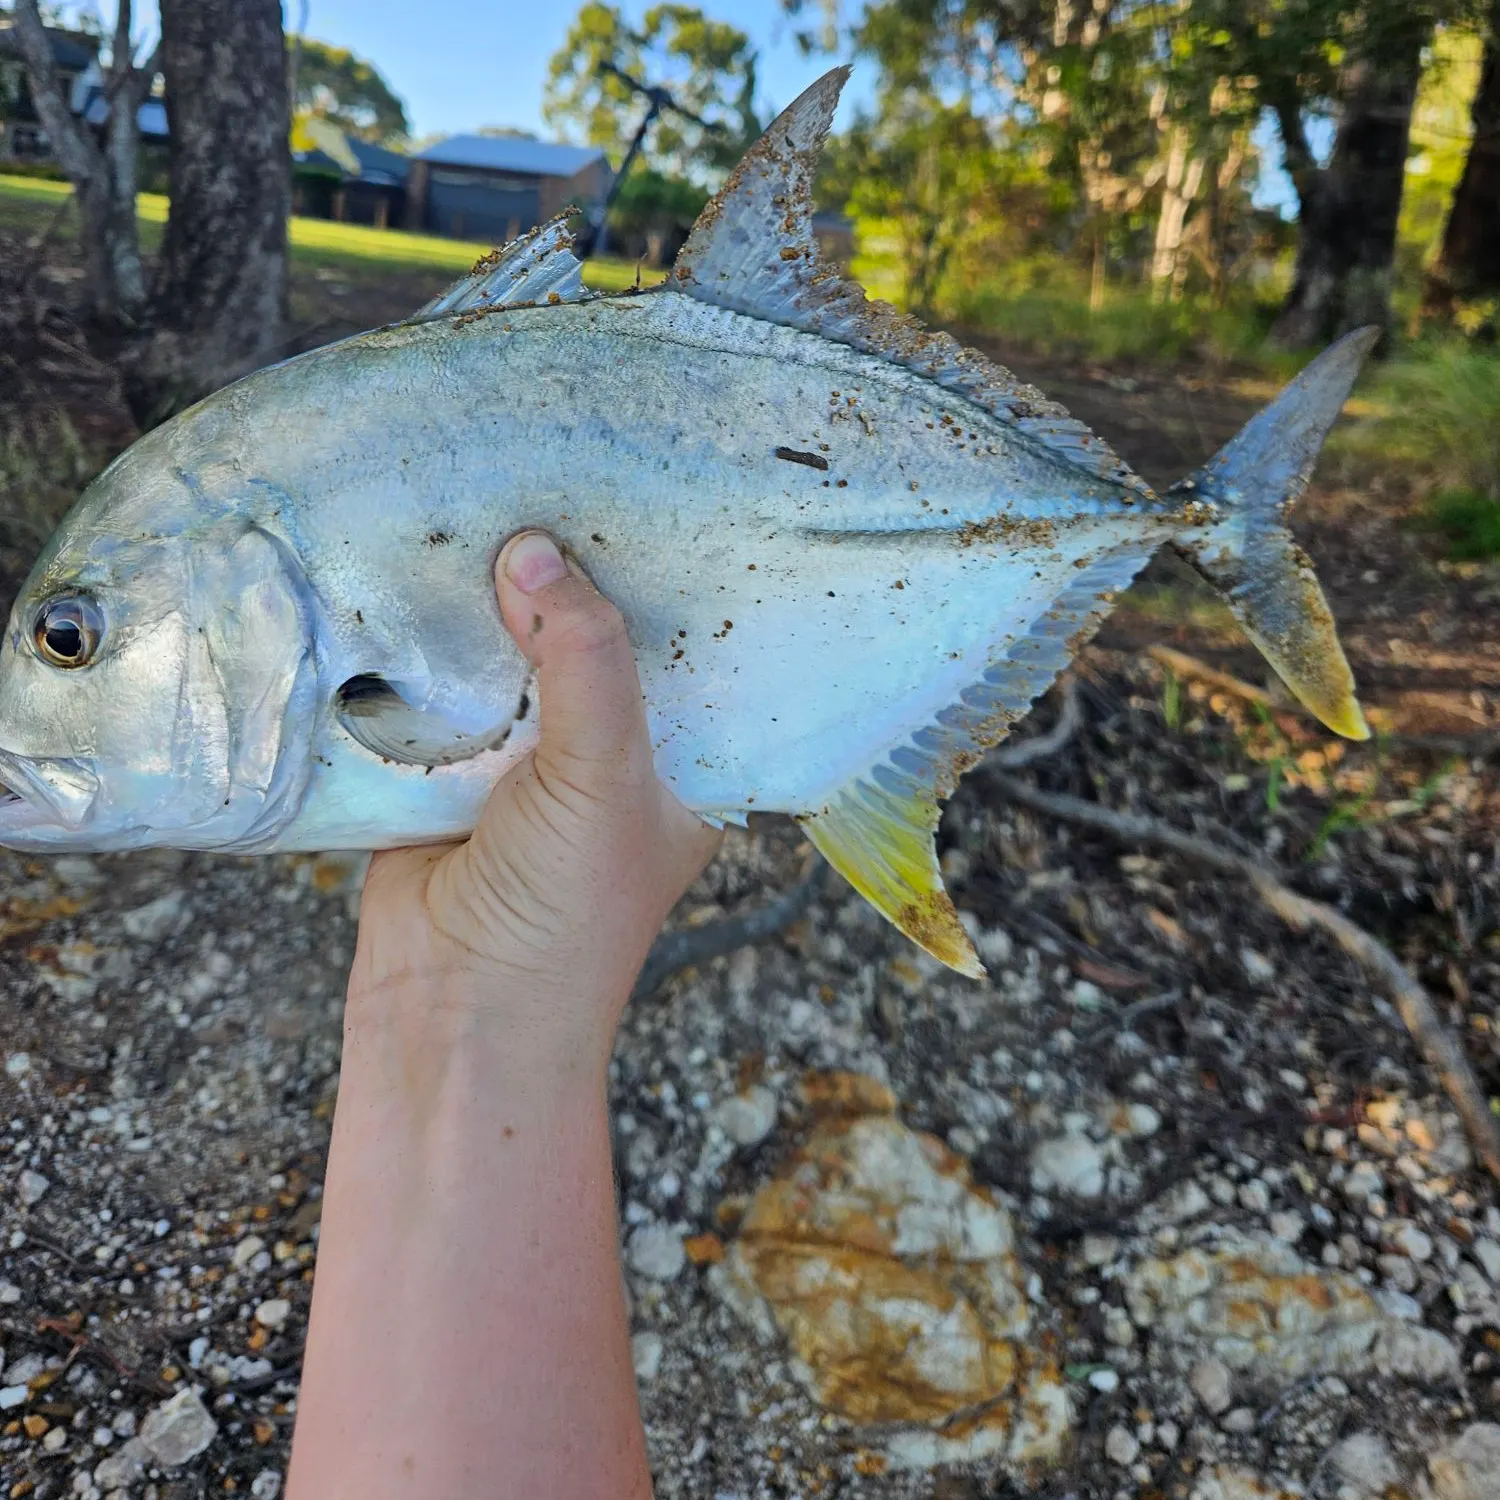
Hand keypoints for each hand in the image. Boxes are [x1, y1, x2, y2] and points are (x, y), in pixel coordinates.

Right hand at [350, 530, 721, 1076]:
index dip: (674, 578)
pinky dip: (431, 641)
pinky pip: (444, 684)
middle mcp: (611, 751)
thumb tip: (537, 551)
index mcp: (684, 760)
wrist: (453, 1013)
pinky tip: (423, 561)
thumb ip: (585, 662)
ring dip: (497, 599)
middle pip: (596, 640)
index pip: (691, 649)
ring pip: (516, 654)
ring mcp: (529, 756)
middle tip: (560, 464)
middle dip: (575, 573)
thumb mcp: (605, 776)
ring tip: (492, 488)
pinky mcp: (452, 763)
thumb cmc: (568, 915)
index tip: (653, 489)